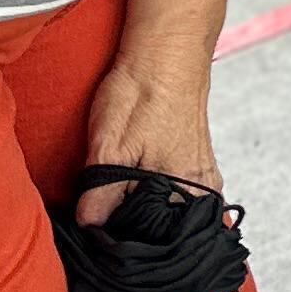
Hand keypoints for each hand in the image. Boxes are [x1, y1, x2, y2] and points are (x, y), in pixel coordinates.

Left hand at [78, 29, 220, 226]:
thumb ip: (101, 194)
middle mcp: (201, 191)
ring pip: (162, 212)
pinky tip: (128, 178)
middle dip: (129, 226)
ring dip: (136, 208)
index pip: (153, 242)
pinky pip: (168, 193)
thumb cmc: (144, 94)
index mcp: (187, 194)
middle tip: (98, 212)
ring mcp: (200, 176)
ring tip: (112, 192)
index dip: (120, 240)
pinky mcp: (193, 162)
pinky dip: (145, 192)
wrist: (166, 49)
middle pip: (160, 231)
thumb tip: (89, 227)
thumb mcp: (110, 148)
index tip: (94, 235)